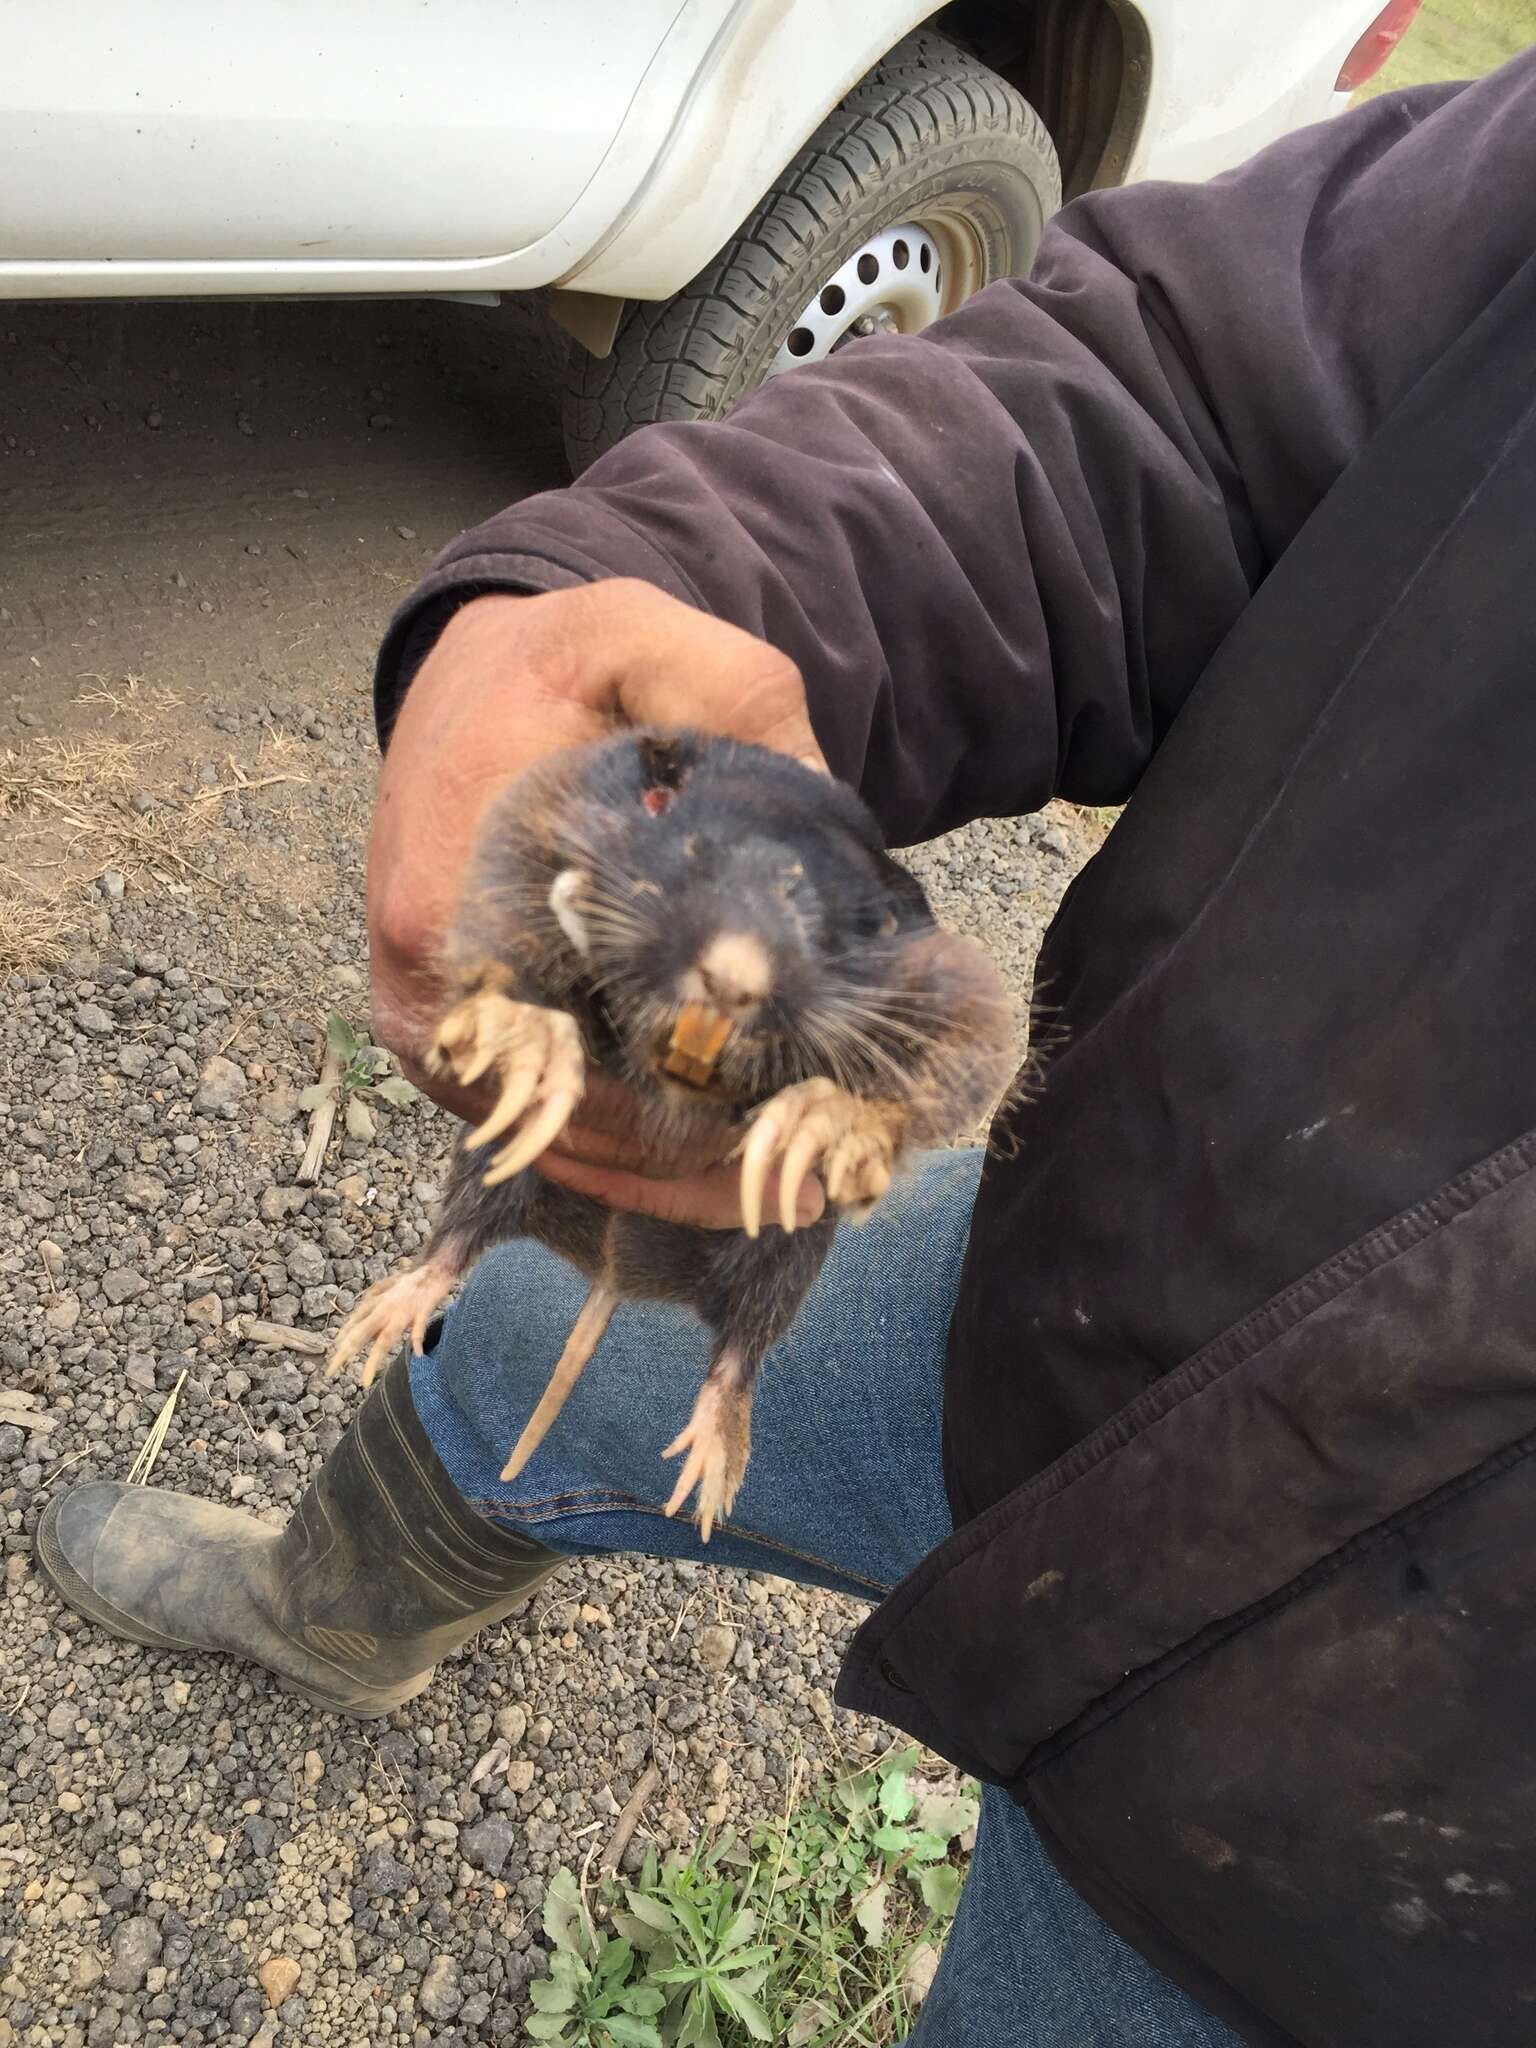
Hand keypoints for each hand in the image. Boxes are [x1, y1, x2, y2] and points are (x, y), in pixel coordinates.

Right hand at [368, 579, 827, 1228]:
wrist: (466, 675)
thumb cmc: (554, 665)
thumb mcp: (641, 637)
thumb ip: (733, 694)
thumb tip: (820, 798)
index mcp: (457, 890)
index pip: (575, 1042)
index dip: (687, 1097)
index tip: (792, 1121)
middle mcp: (428, 980)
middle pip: (570, 1116)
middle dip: (693, 1153)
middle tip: (817, 1174)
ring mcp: (435, 1023)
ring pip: (558, 1140)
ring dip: (667, 1173)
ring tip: (788, 1185)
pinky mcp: (453, 1042)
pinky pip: (541, 1127)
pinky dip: (626, 1157)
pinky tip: (720, 1170)